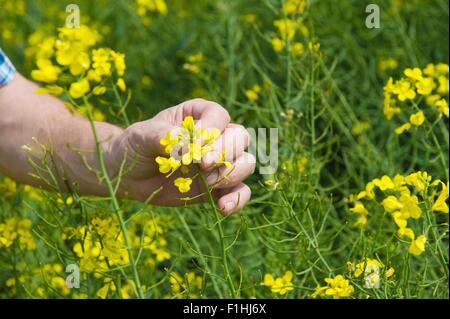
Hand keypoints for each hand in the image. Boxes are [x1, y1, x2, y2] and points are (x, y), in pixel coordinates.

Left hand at [106, 99, 254, 214]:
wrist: (127, 176)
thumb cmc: (135, 146)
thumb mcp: (142, 135)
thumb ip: (164, 136)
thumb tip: (187, 146)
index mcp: (198, 116)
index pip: (219, 116)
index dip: (213, 128)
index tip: (194, 142)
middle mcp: (214, 138)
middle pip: (239, 137)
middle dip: (225, 151)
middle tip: (202, 164)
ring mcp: (218, 164)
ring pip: (245, 163)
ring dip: (232, 173)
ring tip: (208, 182)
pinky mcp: (216, 188)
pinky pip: (239, 192)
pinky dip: (237, 199)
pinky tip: (222, 207)